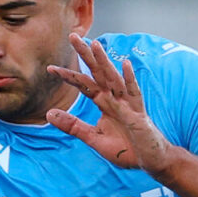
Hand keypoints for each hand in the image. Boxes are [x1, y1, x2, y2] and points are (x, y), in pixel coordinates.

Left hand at [46, 33, 175, 175]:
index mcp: (103, 102)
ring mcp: (127, 103)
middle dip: (86, 55)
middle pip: (97, 72)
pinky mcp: (139, 112)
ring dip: (105, 61)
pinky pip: (134, 93)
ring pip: (114, 77)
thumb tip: (49, 114)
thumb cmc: (124, 148)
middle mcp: (114, 98)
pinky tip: (125, 64)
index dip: (68, 75)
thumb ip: (73, 125)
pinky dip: (130, 79)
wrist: (148, 160)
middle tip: (73, 36)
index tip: (50, 68)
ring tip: (95, 45)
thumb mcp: (93, 138)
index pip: (83, 84)